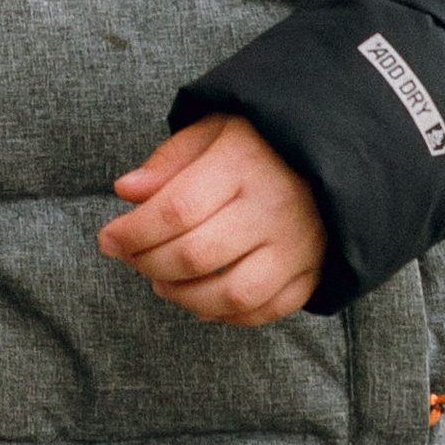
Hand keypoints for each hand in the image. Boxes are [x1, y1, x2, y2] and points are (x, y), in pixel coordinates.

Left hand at [99, 115, 325, 326]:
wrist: (337, 149)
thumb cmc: (263, 136)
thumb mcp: (215, 127)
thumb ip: (169, 161)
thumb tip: (126, 192)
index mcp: (243, 162)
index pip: (176, 209)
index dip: (134, 232)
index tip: (107, 240)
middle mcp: (273, 208)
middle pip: (197, 255)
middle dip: (149, 264)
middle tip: (130, 259)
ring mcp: (298, 245)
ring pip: (232, 294)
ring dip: (185, 298)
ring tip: (161, 283)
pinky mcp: (314, 271)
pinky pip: (267, 310)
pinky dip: (228, 316)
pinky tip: (202, 303)